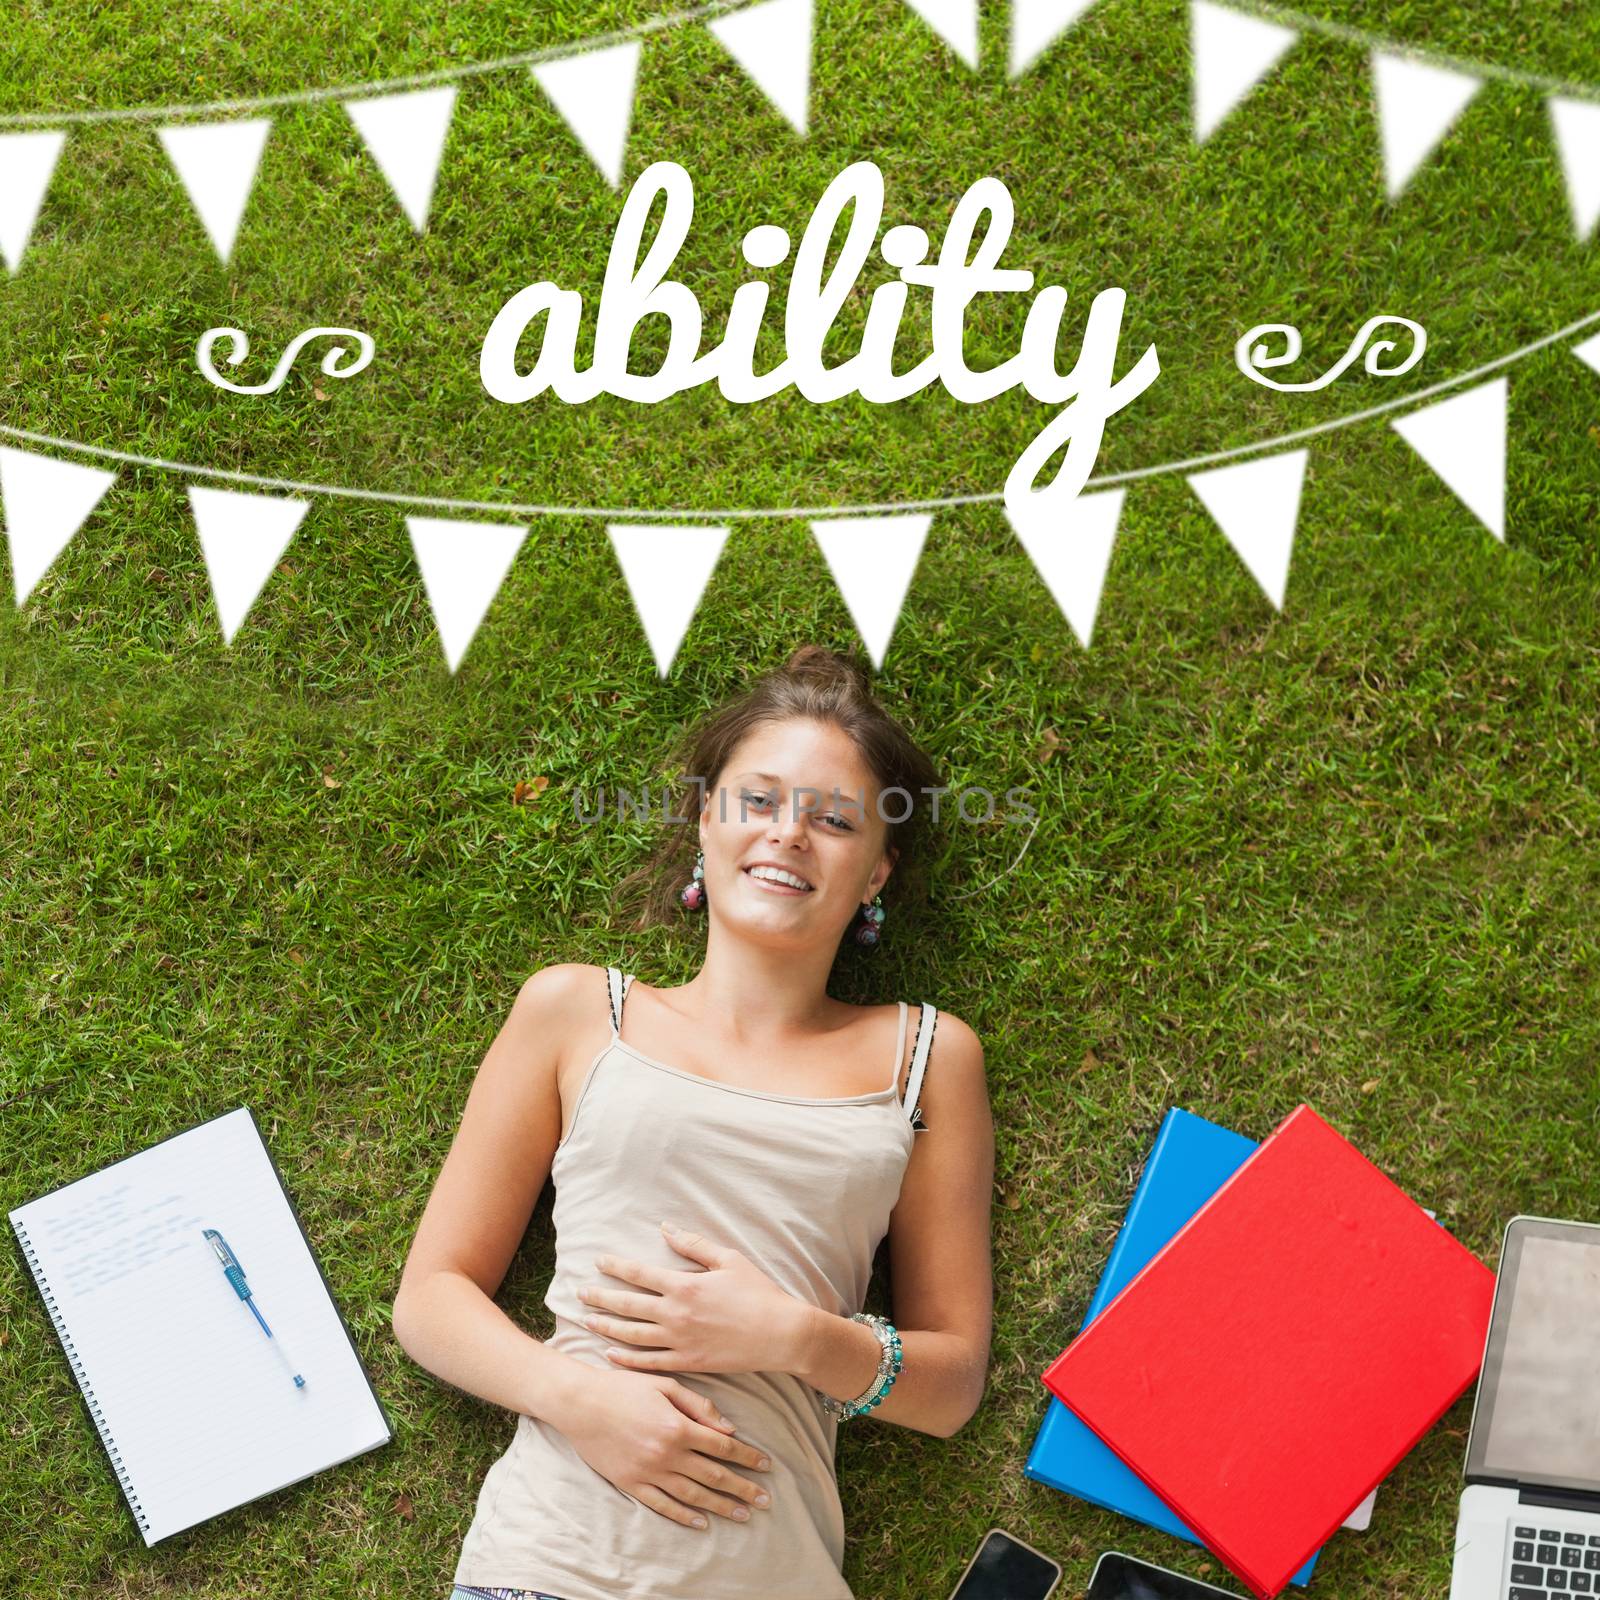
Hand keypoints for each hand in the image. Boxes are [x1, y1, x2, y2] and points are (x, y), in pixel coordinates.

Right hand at [553, 1364, 774, 1531]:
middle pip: (713, 1476)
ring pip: (693, 1496)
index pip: (722, 1446)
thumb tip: (729, 1428)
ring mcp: (649, 1473)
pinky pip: (663, 1506)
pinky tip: (702, 1522)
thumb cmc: (624, 1388)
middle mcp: (667, 1454)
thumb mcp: (665, 1385)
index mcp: (678, 1427)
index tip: (766, 1466)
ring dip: (721, 1506)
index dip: (747, 1457)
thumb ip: (699, 1405)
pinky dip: (684, 1516)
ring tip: (742, 1514)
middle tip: (765, 1500)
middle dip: (742, 1488)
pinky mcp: (632, 1485)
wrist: (581, 1404)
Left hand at [578, 1221, 811, 1375]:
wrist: (780, 1333)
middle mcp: (676, 1314)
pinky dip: (627, 1359)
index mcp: (685, 1286)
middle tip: (579, 1293)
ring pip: (633, 1336)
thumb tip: (666, 1228)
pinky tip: (611, 1354)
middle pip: (628, 1306)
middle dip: (601, 1298)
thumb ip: (694, 1245)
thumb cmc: (757, 1292)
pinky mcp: (688, 1363)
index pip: (639, 1273)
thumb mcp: (728, 1259)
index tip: (598, 1262)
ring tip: (587, 1321)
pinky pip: (650, 1363)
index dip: (616, 1267)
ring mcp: (680, 1342)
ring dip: (607, 1327)